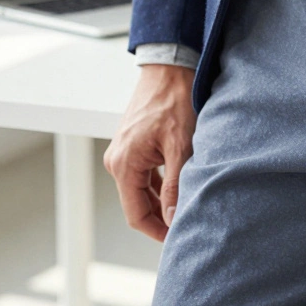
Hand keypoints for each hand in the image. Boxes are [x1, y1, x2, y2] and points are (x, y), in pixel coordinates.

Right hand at [104, 64, 196, 241]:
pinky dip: (160, 184)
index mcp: (124, 164)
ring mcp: (124, 151)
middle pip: (137, 203)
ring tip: (187, 206)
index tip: (178, 238)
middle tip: (188, 224)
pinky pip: (145, 174)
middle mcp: (118, 160)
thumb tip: (173, 218)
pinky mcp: (134, 144)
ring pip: (142, 189)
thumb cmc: (175, 100)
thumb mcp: (181, 146)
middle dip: (161, 217)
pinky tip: (179, 186)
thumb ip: (175, 186)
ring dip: (162, 201)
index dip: (157, 231)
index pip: (136, 214)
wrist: (170, 67)